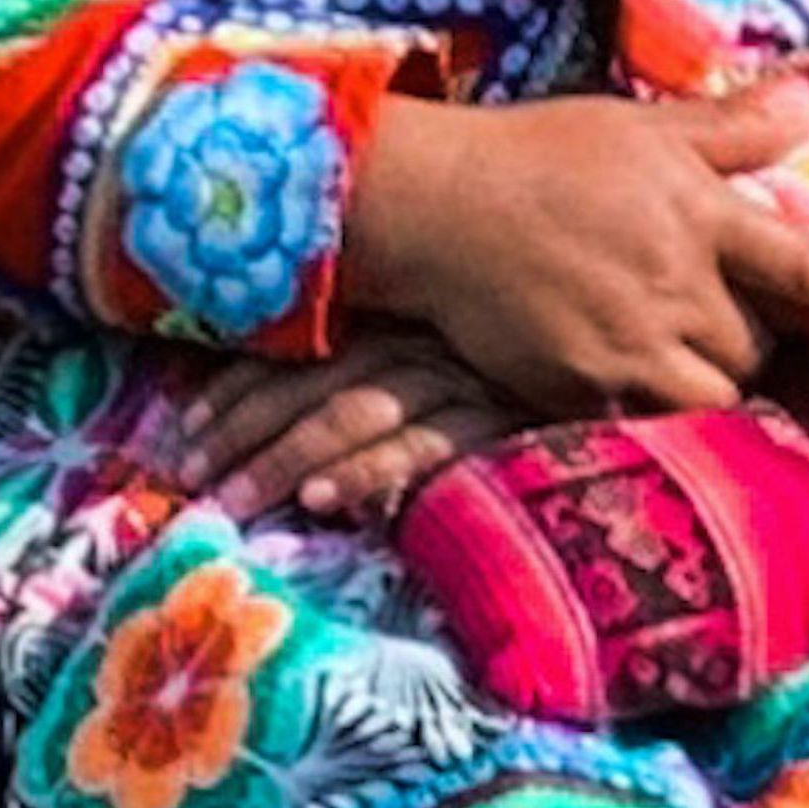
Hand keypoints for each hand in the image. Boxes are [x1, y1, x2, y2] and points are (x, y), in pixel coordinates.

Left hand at [137, 332, 513, 527]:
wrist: (627, 335)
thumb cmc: (532, 334)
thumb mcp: (451, 327)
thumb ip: (383, 351)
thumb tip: (288, 389)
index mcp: (400, 305)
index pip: (300, 344)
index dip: (234, 387)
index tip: (181, 431)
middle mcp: (423, 331)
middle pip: (313, 379)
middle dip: (241, 430)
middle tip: (184, 478)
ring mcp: (463, 371)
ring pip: (354, 411)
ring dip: (285, 459)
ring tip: (231, 503)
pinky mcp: (504, 413)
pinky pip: (426, 443)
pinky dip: (370, 471)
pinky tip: (325, 502)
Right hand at [344, 84, 808, 416]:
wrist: (438, 208)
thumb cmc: (546, 156)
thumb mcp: (646, 125)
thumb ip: (733, 127)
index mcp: (701, 216)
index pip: (803, 265)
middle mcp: (675, 287)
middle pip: (762, 345)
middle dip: (770, 344)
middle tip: (757, 335)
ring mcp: (627, 346)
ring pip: (714, 391)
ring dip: (721, 382)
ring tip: (700, 361)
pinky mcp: (579, 390)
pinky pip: (647, 420)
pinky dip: (661, 412)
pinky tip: (649, 393)